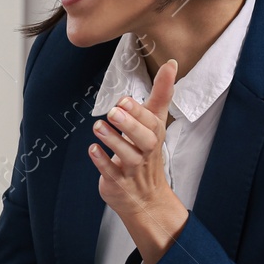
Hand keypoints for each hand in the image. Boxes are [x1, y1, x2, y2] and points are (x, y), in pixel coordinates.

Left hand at [90, 59, 188, 263]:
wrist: (147, 199)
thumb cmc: (147, 154)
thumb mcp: (155, 124)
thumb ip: (160, 95)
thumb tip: (171, 64)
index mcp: (154, 137)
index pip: (152, 123)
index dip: (139, 111)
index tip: (124, 99)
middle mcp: (146, 153)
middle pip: (145, 139)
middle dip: (130, 124)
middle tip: (113, 111)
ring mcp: (133, 170)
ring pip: (127, 156)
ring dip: (113, 140)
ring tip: (98, 126)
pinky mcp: (118, 183)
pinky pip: (110, 173)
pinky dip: (101, 161)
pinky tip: (92, 150)